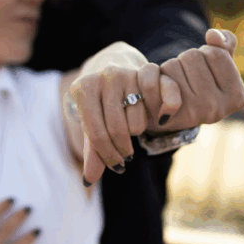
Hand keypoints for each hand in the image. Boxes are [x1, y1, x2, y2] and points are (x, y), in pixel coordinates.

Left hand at [70, 42, 182, 183]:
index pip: (95, 135)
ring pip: (138, 121)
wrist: (111, 63)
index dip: (107, 156)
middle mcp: (104, 77)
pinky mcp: (147, 71)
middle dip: (123, 150)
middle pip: (118, 130)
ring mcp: (127, 72)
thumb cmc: (96, 100)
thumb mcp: (88, 121)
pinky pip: (158, 103)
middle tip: (125, 154)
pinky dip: (160, 116)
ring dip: (137, 132)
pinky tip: (156, 121)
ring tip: (131, 128)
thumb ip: (90, 149)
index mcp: (83, 89)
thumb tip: (88, 180)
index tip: (116, 166)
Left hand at [155, 29, 243, 131]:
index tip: (205, 71)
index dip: (205, 54)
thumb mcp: (218, 65)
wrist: (169, 113)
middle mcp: (215, 109)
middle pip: (193, 56)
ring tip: (173, 85)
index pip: (216, 53)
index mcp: (236, 97)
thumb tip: (213, 35)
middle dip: (186, 60)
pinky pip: (152, 79)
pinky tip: (157, 88)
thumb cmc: (199, 85)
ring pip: (172, 64)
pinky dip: (151, 75)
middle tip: (186, 79)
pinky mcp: (164, 116)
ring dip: (169, 68)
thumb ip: (225, 44)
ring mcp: (190, 114)